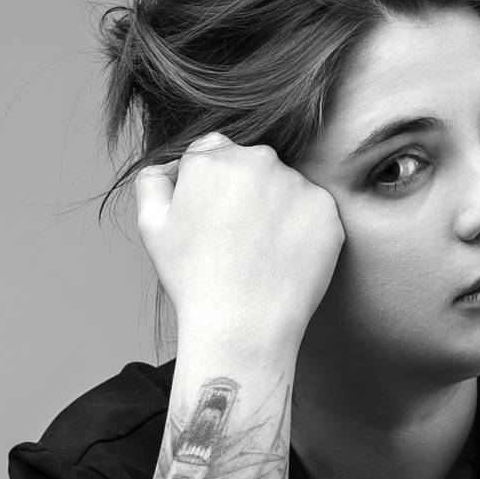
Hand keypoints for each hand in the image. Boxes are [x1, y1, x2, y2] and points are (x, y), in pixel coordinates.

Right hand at [134, 133, 344, 353]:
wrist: (242, 327)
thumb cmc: (193, 280)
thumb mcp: (152, 226)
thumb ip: (153, 181)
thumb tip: (170, 166)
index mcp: (212, 158)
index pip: (213, 152)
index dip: (211, 185)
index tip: (213, 218)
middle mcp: (257, 160)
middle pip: (252, 165)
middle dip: (244, 192)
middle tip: (237, 240)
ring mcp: (297, 185)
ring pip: (285, 187)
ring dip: (276, 209)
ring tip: (262, 254)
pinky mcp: (327, 212)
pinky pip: (313, 213)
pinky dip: (303, 231)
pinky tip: (285, 259)